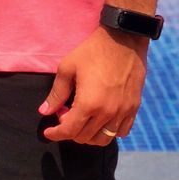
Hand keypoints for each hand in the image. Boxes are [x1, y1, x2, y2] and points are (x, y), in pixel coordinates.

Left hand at [39, 26, 148, 145]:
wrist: (122, 40)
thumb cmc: (92, 51)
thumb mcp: (68, 67)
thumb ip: (56, 93)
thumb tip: (44, 111)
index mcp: (88, 104)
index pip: (69, 131)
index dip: (56, 134)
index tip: (48, 132)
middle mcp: (107, 113)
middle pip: (85, 137)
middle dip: (70, 130)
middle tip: (64, 114)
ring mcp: (122, 113)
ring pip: (103, 139)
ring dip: (88, 135)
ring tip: (81, 119)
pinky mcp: (133, 109)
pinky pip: (121, 132)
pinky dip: (108, 131)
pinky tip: (100, 119)